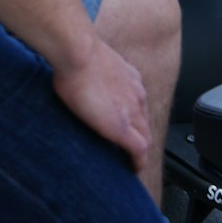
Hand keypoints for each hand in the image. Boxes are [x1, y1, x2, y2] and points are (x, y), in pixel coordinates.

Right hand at [52, 35, 151, 172]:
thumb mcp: (91, 61)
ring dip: (139, 151)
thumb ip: (93, 71)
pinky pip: (139, 151)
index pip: (138, 105)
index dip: (134, 121)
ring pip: (145, 137)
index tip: (127, 130)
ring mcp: (131, 110)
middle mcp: (136, 94)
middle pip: (144, 123)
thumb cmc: (76, 52)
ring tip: (130, 164)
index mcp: (129, 79)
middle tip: (130, 153)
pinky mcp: (122, 127)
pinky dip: (137, 162)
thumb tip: (79, 74)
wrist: (78, 52)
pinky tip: (133, 170)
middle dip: (140, 138)